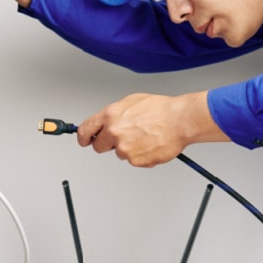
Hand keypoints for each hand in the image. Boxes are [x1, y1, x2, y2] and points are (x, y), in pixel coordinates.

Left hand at [77, 92, 226, 167]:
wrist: (179, 121)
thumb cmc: (160, 110)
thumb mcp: (131, 102)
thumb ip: (114, 114)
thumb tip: (105, 122)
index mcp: (110, 115)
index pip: (85, 130)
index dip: (83, 137)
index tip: (84, 140)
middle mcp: (114, 132)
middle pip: (99, 146)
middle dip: (107, 144)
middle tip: (122, 138)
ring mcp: (124, 148)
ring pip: (119, 153)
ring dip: (128, 148)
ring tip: (144, 136)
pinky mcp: (135, 160)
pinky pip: (134, 160)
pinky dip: (141, 155)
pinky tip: (150, 144)